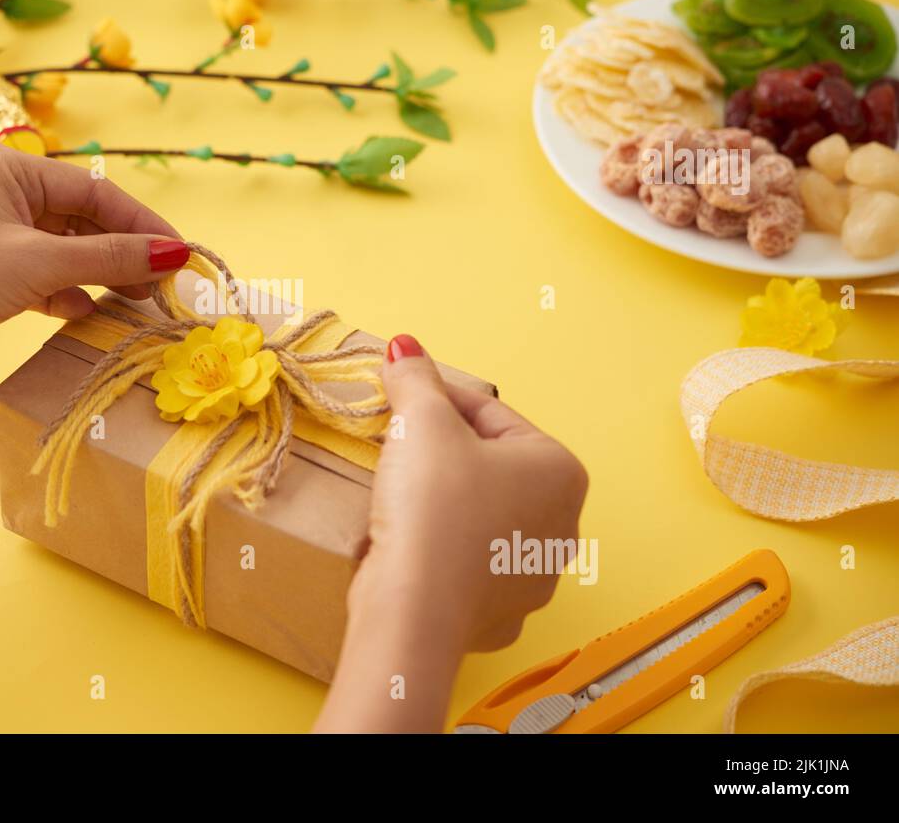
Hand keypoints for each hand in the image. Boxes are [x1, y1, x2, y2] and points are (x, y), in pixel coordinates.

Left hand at [0, 139, 187, 382]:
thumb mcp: (39, 264)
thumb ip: (111, 258)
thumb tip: (176, 253)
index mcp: (6, 166)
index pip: (94, 191)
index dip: (141, 224)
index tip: (181, 256)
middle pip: (82, 220)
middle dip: (122, 254)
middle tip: (162, 286)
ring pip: (65, 250)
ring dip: (98, 276)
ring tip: (133, 303)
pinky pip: (43, 275)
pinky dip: (66, 293)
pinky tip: (83, 313)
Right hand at [315, 333, 585, 731]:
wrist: (413, 611)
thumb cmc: (431, 505)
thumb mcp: (419, 423)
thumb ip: (415, 379)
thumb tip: (404, 346)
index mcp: (561, 470)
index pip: (491, 414)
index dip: (437, 399)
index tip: (399, 398)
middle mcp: (563, 524)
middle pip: (490, 467)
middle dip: (443, 453)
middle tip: (397, 446)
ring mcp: (535, 577)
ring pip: (480, 518)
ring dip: (443, 502)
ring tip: (398, 496)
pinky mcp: (500, 615)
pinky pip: (466, 567)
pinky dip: (441, 553)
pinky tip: (410, 547)